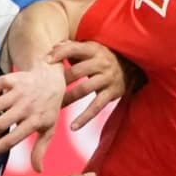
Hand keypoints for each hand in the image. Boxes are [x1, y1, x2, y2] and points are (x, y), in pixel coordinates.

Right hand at [0, 63, 66, 166]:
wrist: (51, 79)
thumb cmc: (48, 108)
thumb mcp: (48, 129)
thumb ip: (40, 149)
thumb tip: (38, 171)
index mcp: (35, 122)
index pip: (12, 139)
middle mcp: (27, 107)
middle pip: (1, 123)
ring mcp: (20, 92)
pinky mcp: (15, 80)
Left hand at [27, 40, 126, 166]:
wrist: (131, 66)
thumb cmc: (102, 57)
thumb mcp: (90, 48)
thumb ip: (71, 48)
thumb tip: (52, 48)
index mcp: (93, 49)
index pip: (74, 48)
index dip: (59, 54)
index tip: (45, 61)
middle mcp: (101, 63)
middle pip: (76, 72)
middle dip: (60, 81)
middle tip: (43, 91)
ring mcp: (107, 79)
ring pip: (84, 90)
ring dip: (67, 99)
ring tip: (53, 108)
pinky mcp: (112, 93)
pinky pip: (96, 107)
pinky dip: (84, 118)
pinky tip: (73, 127)